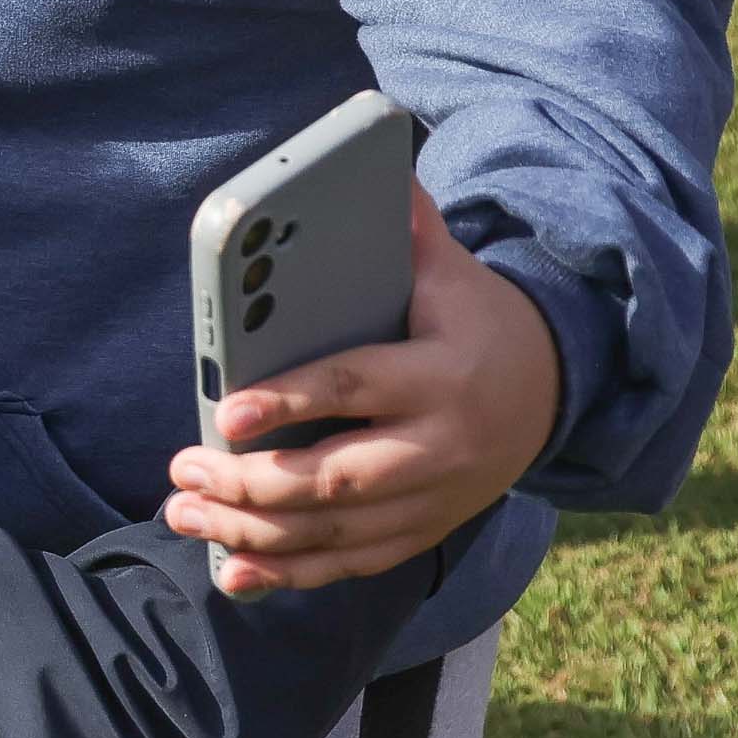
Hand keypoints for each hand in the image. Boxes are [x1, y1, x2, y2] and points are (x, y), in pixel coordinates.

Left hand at [166, 186, 560, 594]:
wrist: (554, 391)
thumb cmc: (473, 320)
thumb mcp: (450, 272)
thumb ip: (407, 229)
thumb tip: (375, 166)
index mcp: (441, 375)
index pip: (356, 388)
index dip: (291, 402)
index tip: (230, 412)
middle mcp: (440, 448)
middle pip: (337, 479)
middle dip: (251, 481)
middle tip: (182, 465)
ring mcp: (434, 500)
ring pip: (335, 531)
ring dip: (251, 531)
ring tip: (183, 511)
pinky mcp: (424, 532)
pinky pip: (352, 564)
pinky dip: (291, 572)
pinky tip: (234, 568)